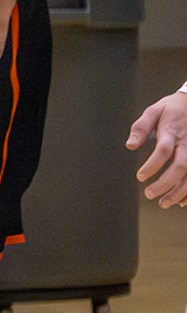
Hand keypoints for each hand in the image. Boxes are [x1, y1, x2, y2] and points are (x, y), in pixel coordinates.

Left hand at [127, 90, 186, 207]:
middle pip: (180, 167)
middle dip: (165, 183)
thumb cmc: (171, 109)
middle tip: (149, 194)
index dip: (152, 165)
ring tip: (163, 203)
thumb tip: (129, 145)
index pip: (163, 151)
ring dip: (179, 192)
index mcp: (172, 132)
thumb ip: (140, 128)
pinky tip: (182, 201)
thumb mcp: (153, 111)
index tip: (140, 177)